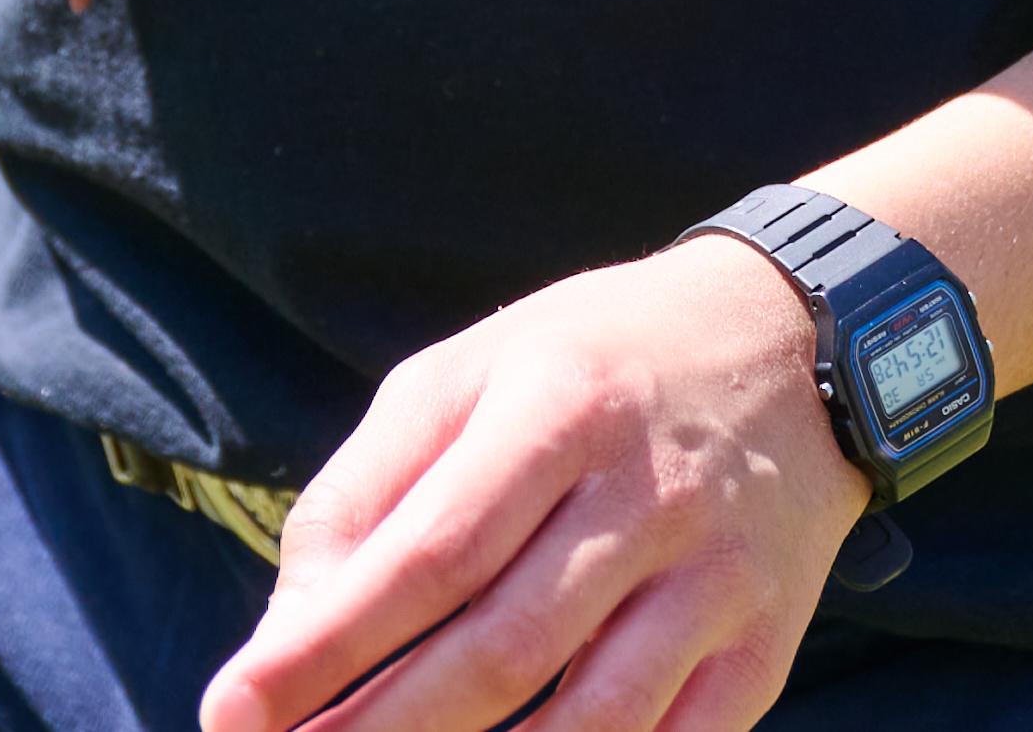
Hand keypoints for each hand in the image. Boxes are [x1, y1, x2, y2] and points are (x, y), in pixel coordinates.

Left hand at [201, 231, 869, 731]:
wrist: (799, 340)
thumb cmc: (593, 362)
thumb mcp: (468, 371)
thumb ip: (369, 488)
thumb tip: (290, 626)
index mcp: (561, 407)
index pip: (429, 552)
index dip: (325, 645)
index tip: (233, 709)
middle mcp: (650, 495)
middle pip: (502, 651)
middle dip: (380, 730)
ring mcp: (717, 579)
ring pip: (591, 720)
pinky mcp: (764, 647)